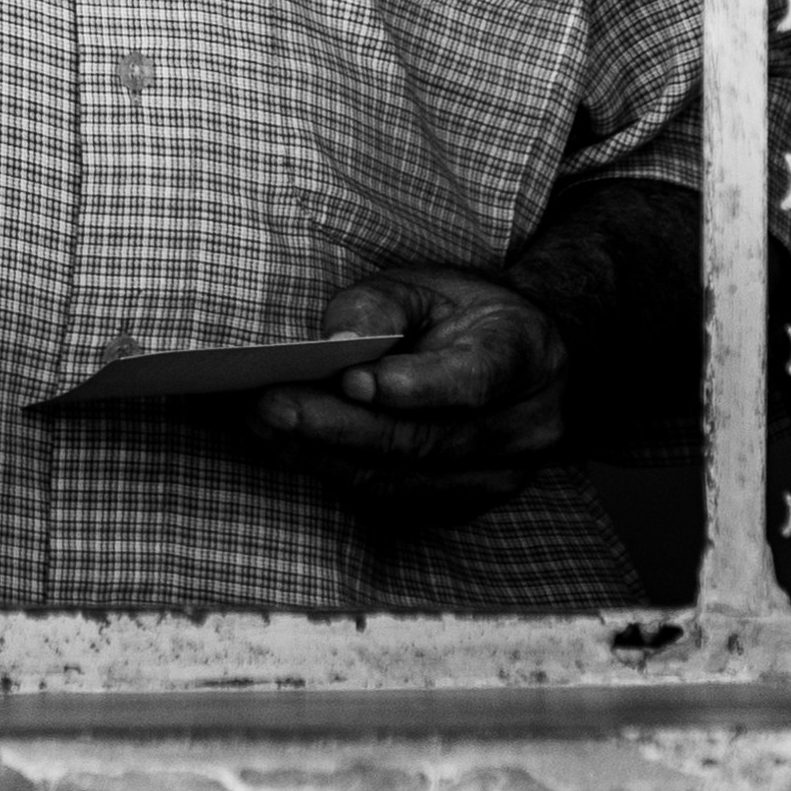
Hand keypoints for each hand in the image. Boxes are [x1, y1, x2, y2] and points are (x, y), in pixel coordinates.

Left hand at [251, 267, 568, 520]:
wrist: (518, 357)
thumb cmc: (461, 313)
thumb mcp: (427, 284)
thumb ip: (381, 305)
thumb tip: (336, 345)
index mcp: (528, 354)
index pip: (475, 380)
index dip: (414, 387)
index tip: (350, 380)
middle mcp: (526, 427)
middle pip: (424, 441)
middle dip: (338, 426)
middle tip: (270, 405)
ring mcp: (500, 478)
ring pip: (402, 480)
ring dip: (324, 456)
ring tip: (263, 425)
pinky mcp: (464, 506)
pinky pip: (393, 500)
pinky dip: (337, 474)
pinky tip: (290, 447)